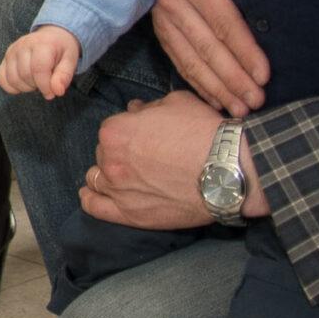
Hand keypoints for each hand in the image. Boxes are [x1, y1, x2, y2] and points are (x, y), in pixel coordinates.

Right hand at [0, 26, 81, 98]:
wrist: (52, 36)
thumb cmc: (61, 50)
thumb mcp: (70, 60)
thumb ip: (64, 76)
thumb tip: (57, 91)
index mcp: (42, 43)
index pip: (38, 69)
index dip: (45, 86)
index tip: (52, 92)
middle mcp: (23, 44)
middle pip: (25, 75)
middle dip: (37, 85)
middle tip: (46, 82)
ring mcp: (12, 51)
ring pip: (12, 79)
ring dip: (26, 87)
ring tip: (36, 80)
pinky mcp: (5, 58)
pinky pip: (2, 79)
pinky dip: (12, 87)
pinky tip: (24, 83)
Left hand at [77, 89, 231, 231]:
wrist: (226, 169)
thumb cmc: (204, 132)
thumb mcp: (177, 103)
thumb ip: (149, 106)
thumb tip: (134, 109)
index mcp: (116, 130)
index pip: (111, 130)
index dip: (128, 132)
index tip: (143, 137)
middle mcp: (110, 159)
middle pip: (104, 154)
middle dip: (119, 153)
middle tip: (144, 158)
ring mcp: (117, 189)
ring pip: (97, 179)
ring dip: (107, 176)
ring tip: (125, 177)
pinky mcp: (128, 214)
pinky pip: (94, 207)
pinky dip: (91, 199)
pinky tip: (93, 195)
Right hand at [150, 0, 268, 116]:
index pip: (225, 24)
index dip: (245, 51)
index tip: (265, 75)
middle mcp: (173, 3)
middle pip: (208, 50)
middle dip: (233, 79)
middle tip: (256, 102)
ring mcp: (163, 20)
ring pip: (192, 61)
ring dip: (216, 88)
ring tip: (239, 108)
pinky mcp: (160, 30)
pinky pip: (180, 62)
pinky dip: (198, 84)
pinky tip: (216, 99)